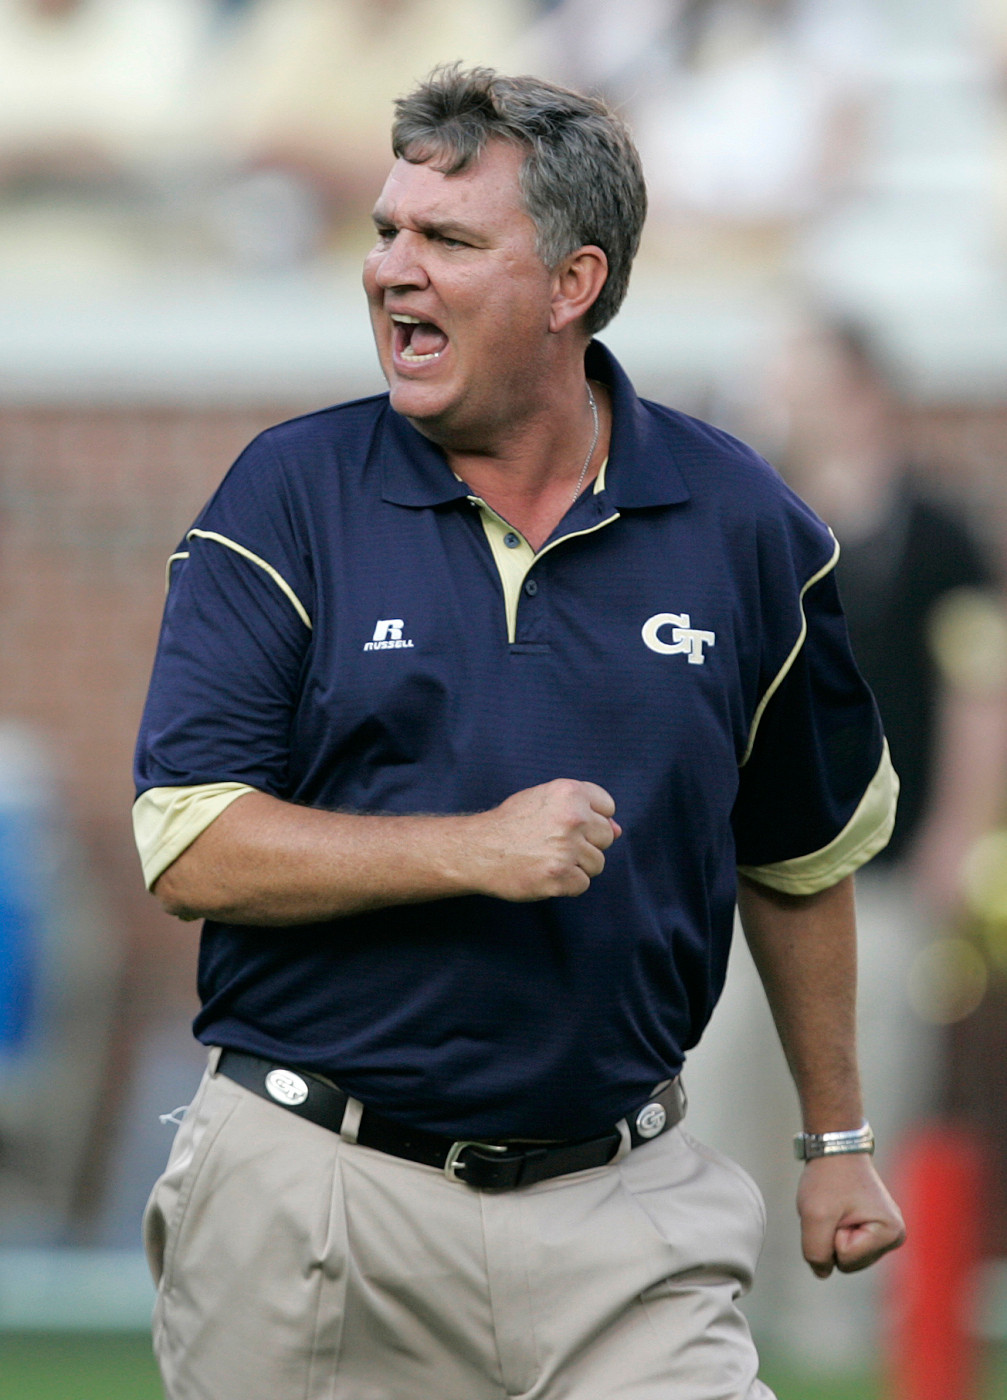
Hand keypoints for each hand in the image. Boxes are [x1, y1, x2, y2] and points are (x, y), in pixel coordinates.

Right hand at [467, 779, 620, 900]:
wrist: (477, 849)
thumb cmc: (511, 823)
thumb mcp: (544, 800)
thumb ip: (583, 809)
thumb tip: (619, 829)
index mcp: (569, 792)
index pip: (608, 807)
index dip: (591, 818)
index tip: (568, 825)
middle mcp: (573, 817)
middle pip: (607, 837)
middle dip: (586, 843)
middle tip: (554, 844)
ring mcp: (567, 848)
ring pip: (597, 863)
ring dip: (577, 866)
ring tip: (548, 859)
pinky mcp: (559, 876)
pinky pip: (582, 884)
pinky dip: (566, 884)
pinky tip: (545, 874)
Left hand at [797, 1153, 905, 1277]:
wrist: (835, 1148)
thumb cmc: (828, 1178)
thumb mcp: (814, 1215)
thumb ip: (815, 1252)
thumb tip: (822, 1273)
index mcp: (890, 1233)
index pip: (844, 1260)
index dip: (831, 1233)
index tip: (837, 1206)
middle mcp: (895, 1237)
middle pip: (848, 1263)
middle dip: (833, 1237)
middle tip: (835, 1207)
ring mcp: (887, 1234)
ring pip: (847, 1257)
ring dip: (834, 1233)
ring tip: (838, 1206)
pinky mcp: (876, 1229)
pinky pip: (847, 1246)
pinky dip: (837, 1230)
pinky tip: (841, 1210)